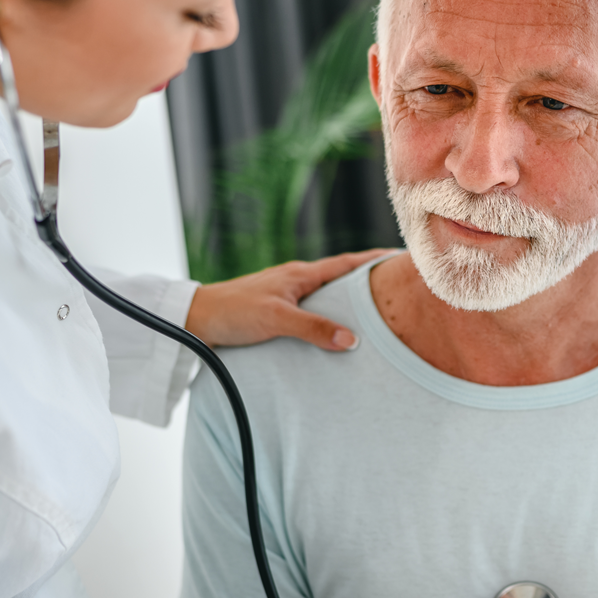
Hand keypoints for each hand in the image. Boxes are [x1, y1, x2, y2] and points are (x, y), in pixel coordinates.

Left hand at [184, 249, 393, 349]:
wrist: (195, 320)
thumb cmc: (232, 312)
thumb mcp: (276, 320)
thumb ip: (314, 329)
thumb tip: (352, 340)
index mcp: (300, 274)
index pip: (348, 263)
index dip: (376, 260)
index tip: (403, 257)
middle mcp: (296, 281)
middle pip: (342, 277)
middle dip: (369, 279)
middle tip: (399, 285)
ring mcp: (287, 295)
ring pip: (327, 294)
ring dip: (350, 299)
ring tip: (375, 310)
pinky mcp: (276, 311)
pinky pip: (313, 309)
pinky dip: (330, 314)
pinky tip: (335, 329)